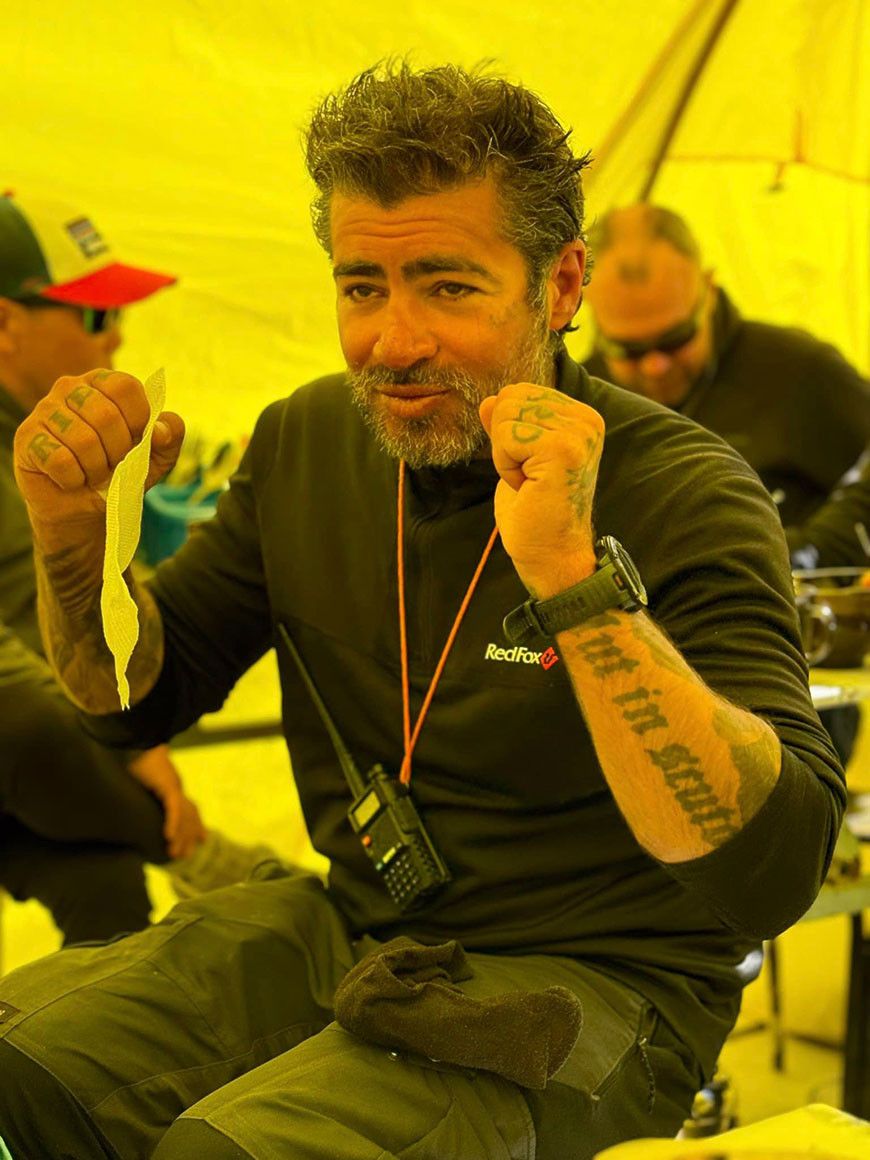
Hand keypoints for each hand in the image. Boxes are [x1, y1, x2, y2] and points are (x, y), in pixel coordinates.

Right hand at [13, 368, 184, 536]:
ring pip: (83, 440)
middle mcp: (71, 388)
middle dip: (118, 452)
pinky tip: (71, 479)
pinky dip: (74, 479)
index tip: (137, 440)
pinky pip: (60, 460)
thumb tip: (161, 430)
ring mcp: (45, 410)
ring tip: (93, 473)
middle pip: (106, 415)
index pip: (126, 386)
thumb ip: (169, 437)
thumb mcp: (155, 457)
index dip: (139, 419)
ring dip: (96, 469)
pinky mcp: (27, 437)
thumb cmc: (119, 473)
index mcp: (103, 383)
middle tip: (113, 464)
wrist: (83, 508)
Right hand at [127, 744, 206, 859]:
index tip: (199, 838)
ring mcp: (173, 785)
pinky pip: (172, 806)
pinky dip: (171, 822)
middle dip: (189, 835)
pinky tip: (168, 836)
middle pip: (188, 815)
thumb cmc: (131, 755)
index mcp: (168, 785)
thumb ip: (129, 794)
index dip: (192, 824)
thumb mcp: (131, 780)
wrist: (136, 736)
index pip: (184, 808)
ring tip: (176, 854)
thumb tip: (113, 806)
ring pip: (181, 815)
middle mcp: (174, 787)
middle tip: (185, 855)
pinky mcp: (168, 783)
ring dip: (179, 836)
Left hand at [479, 384, 603, 598]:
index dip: (507, 432)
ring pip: (505, 416)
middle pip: (509, 398)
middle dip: (503, 442)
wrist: (551, 554)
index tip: (529, 467)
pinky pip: (506, 437)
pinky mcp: (564, 448)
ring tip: (529, 482)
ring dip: (504, 456)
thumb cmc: (534, 511)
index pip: (518, 392)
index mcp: (580, 417)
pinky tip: (528, 487)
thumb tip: (488, 400)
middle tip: (527, 477)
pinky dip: (506, 466)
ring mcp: (579, 433)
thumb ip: (507, 426)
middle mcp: (587, 419)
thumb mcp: (516, 459)